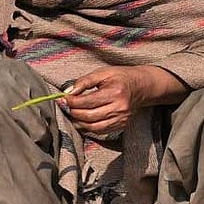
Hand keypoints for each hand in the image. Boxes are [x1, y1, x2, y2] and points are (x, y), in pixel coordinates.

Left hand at [63, 65, 186, 136]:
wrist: (141, 86)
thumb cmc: (120, 77)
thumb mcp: (102, 73)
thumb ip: (84, 82)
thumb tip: (68, 92)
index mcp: (115, 92)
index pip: (87, 102)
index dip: (71, 101)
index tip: (62, 98)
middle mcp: (119, 108)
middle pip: (88, 116)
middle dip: (73, 111)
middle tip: (65, 105)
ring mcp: (121, 119)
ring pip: (92, 127)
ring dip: (78, 121)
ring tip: (71, 112)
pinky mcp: (121, 125)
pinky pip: (99, 131)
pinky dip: (87, 127)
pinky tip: (81, 119)